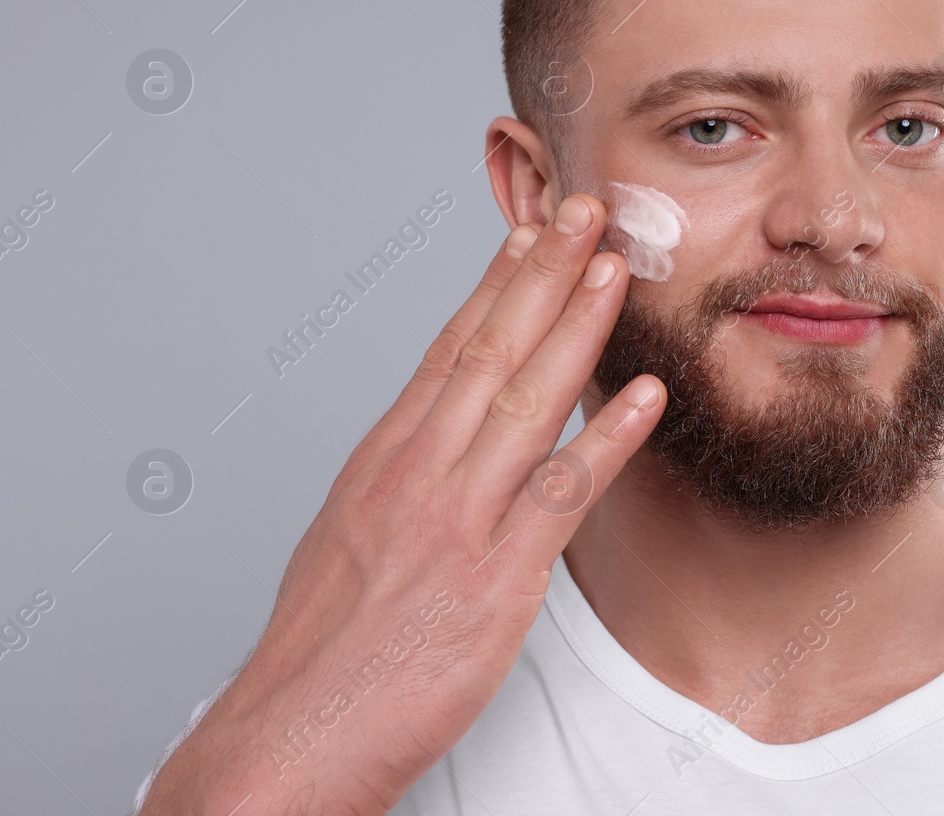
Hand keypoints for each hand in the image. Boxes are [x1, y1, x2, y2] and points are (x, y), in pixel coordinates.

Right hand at [139, 193, 663, 814]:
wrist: (298, 730)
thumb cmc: (325, 645)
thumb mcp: (350, 535)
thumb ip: (404, 480)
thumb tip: (437, 444)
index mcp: (386, 457)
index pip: (449, 348)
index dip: (496, 285)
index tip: (530, 234)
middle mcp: (421, 471)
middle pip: (491, 350)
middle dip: (544, 273)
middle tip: (586, 212)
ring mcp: (459, 518)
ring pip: (526, 399)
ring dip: (577, 327)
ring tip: (617, 268)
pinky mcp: (496, 575)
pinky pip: (563, 492)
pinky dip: (608, 438)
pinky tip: (645, 395)